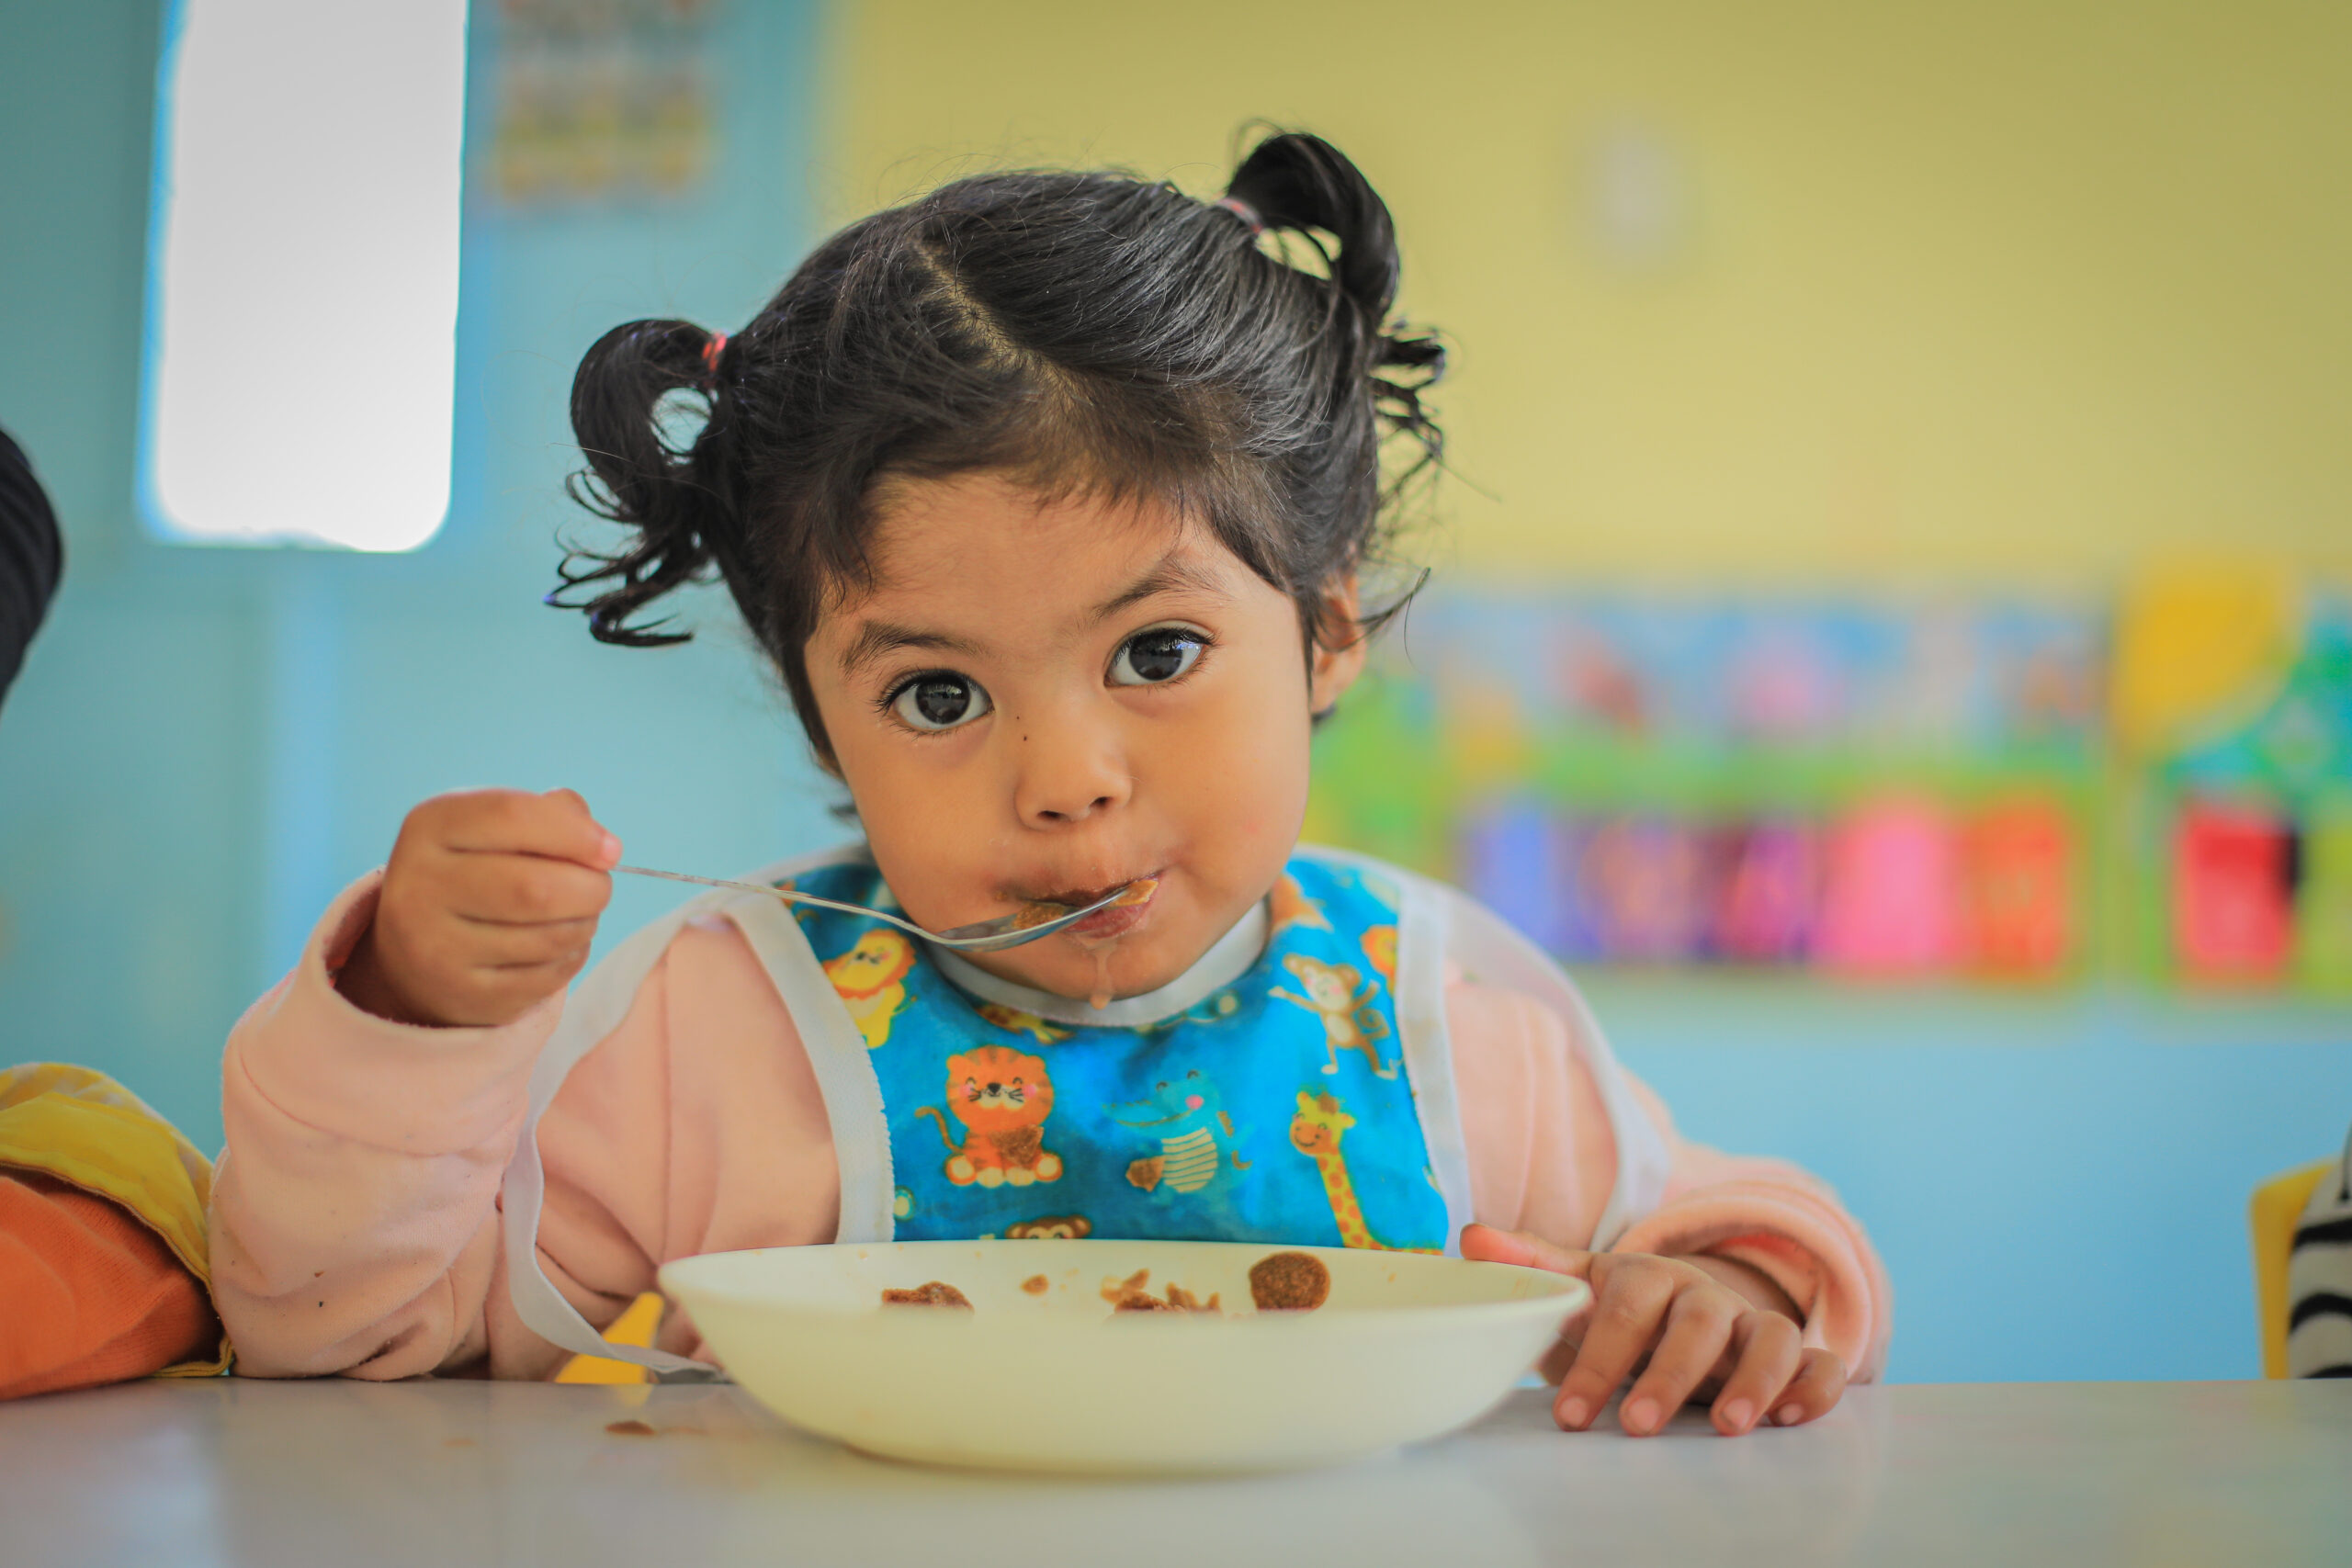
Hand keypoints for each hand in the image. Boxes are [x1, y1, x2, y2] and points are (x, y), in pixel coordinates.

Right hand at [337, 789, 619, 1027]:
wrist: (418, 950)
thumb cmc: (476, 871)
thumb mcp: (494, 828)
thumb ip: (550, 815)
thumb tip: (602, 845)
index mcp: (429, 828)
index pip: (511, 816)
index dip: (575, 832)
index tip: (611, 849)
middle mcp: (419, 887)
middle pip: (535, 888)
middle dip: (590, 887)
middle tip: (598, 887)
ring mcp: (435, 948)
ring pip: (548, 937)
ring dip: (584, 924)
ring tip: (578, 913)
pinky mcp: (463, 995)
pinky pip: (547, 978)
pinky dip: (571, 957)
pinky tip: (558, 945)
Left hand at [1461, 1223, 1846, 1437]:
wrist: (1686, 1312)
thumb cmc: (1625, 1308)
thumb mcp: (1580, 1284)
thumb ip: (1532, 1266)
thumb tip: (1470, 1238)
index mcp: (1647, 1277)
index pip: (1623, 1311)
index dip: (1598, 1360)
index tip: (1572, 1415)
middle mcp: (1705, 1296)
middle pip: (1696, 1323)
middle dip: (1669, 1375)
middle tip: (1638, 1426)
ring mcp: (1753, 1323)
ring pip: (1770, 1337)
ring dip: (1753, 1379)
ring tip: (1728, 1427)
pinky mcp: (1794, 1356)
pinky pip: (1819, 1364)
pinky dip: (1814, 1387)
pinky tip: (1790, 1419)